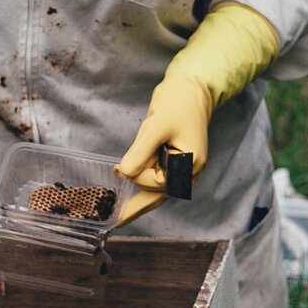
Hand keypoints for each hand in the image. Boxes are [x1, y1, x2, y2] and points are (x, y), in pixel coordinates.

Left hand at [115, 74, 214, 224]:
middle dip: (138, 203)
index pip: (157, 182)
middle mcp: (190, 171)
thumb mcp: (156, 127)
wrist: (191, 87)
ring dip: (140, 188)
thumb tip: (124, 174)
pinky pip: (159, 178)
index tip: (118, 168)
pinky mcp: (176, 160)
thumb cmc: (178, 103)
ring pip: (158, 188)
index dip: (136, 176)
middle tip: (117, 220)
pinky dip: (144, 182)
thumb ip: (140, 153)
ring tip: (123, 201)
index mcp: (190, 164)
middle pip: (160, 194)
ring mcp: (184, 167)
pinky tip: (132, 195)